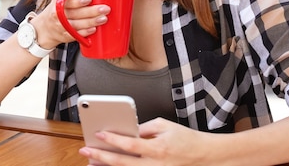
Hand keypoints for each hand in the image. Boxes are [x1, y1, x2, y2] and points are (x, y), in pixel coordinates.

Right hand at [32, 0, 110, 48]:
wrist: (46, 27)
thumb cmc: (59, 9)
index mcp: (58, 1)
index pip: (67, 1)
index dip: (78, 1)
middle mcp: (57, 14)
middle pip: (75, 13)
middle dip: (91, 11)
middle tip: (105, 9)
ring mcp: (61, 26)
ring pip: (77, 24)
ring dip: (91, 22)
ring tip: (103, 18)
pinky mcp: (65, 36)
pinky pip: (76, 35)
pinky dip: (85, 32)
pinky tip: (94, 29)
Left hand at [79, 118, 208, 165]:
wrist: (203, 156)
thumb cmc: (186, 139)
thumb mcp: (165, 125)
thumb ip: (145, 128)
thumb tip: (127, 130)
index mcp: (158, 148)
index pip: (130, 144)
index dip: (113, 140)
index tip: (99, 134)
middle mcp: (154, 165)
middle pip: (122, 163)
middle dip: (101, 157)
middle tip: (86, 151)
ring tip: (91, 162)